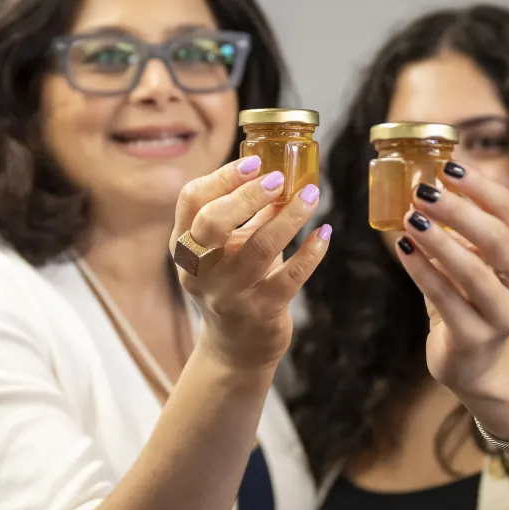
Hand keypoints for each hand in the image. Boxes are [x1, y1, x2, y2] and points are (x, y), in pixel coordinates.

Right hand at [172, 156, 329, 372]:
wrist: (235, 347)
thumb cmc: (233, 282)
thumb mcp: (226, 248)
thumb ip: (244, 213)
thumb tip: (280, 169)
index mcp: (184, 246)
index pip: (191, 200)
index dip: (222, 177)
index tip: (255, 162)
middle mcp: (199, 271)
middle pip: (214, 223)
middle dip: (248, 194)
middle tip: (279, 178)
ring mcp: (228, 294)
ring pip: (259, 248)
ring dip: (289, 217)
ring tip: (311, 195)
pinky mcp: (260, 312)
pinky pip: (290, 277)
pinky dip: (311, 252)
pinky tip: (324, 233)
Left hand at [395, 162, 508, 390]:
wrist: (476, 359)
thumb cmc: (470, 294)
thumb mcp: (474, 255)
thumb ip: (459, 224)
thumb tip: (423, 178)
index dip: (479, 187)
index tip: (447, 167)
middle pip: (498, 239)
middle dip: (459, 212)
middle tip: (422, 193)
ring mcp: (505, 315)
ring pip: (474, 273)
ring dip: (439, 242)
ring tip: (410, 219)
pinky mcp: (476, 337)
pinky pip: (446, 299)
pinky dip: (423, 272)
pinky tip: (404, 249)